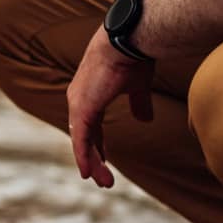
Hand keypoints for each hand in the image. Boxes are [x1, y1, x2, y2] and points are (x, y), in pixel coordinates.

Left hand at [66, 27, 154, 187]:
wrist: (126, 41)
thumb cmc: (132, 57)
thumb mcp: (136, 85)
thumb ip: (138, 103)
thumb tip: (144, 120)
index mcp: (89, 94)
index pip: (90, 126)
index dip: (97, 144)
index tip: (103, 159)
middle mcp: (78, 100)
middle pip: (84, 136)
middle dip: (94, 158)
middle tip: (102, 178)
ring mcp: (77, 104)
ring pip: (82, 142)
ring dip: (92, 163)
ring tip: (102, 181)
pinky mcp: (82, 109)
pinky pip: (81, 139)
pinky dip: (84, 157)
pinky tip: (88, 173)